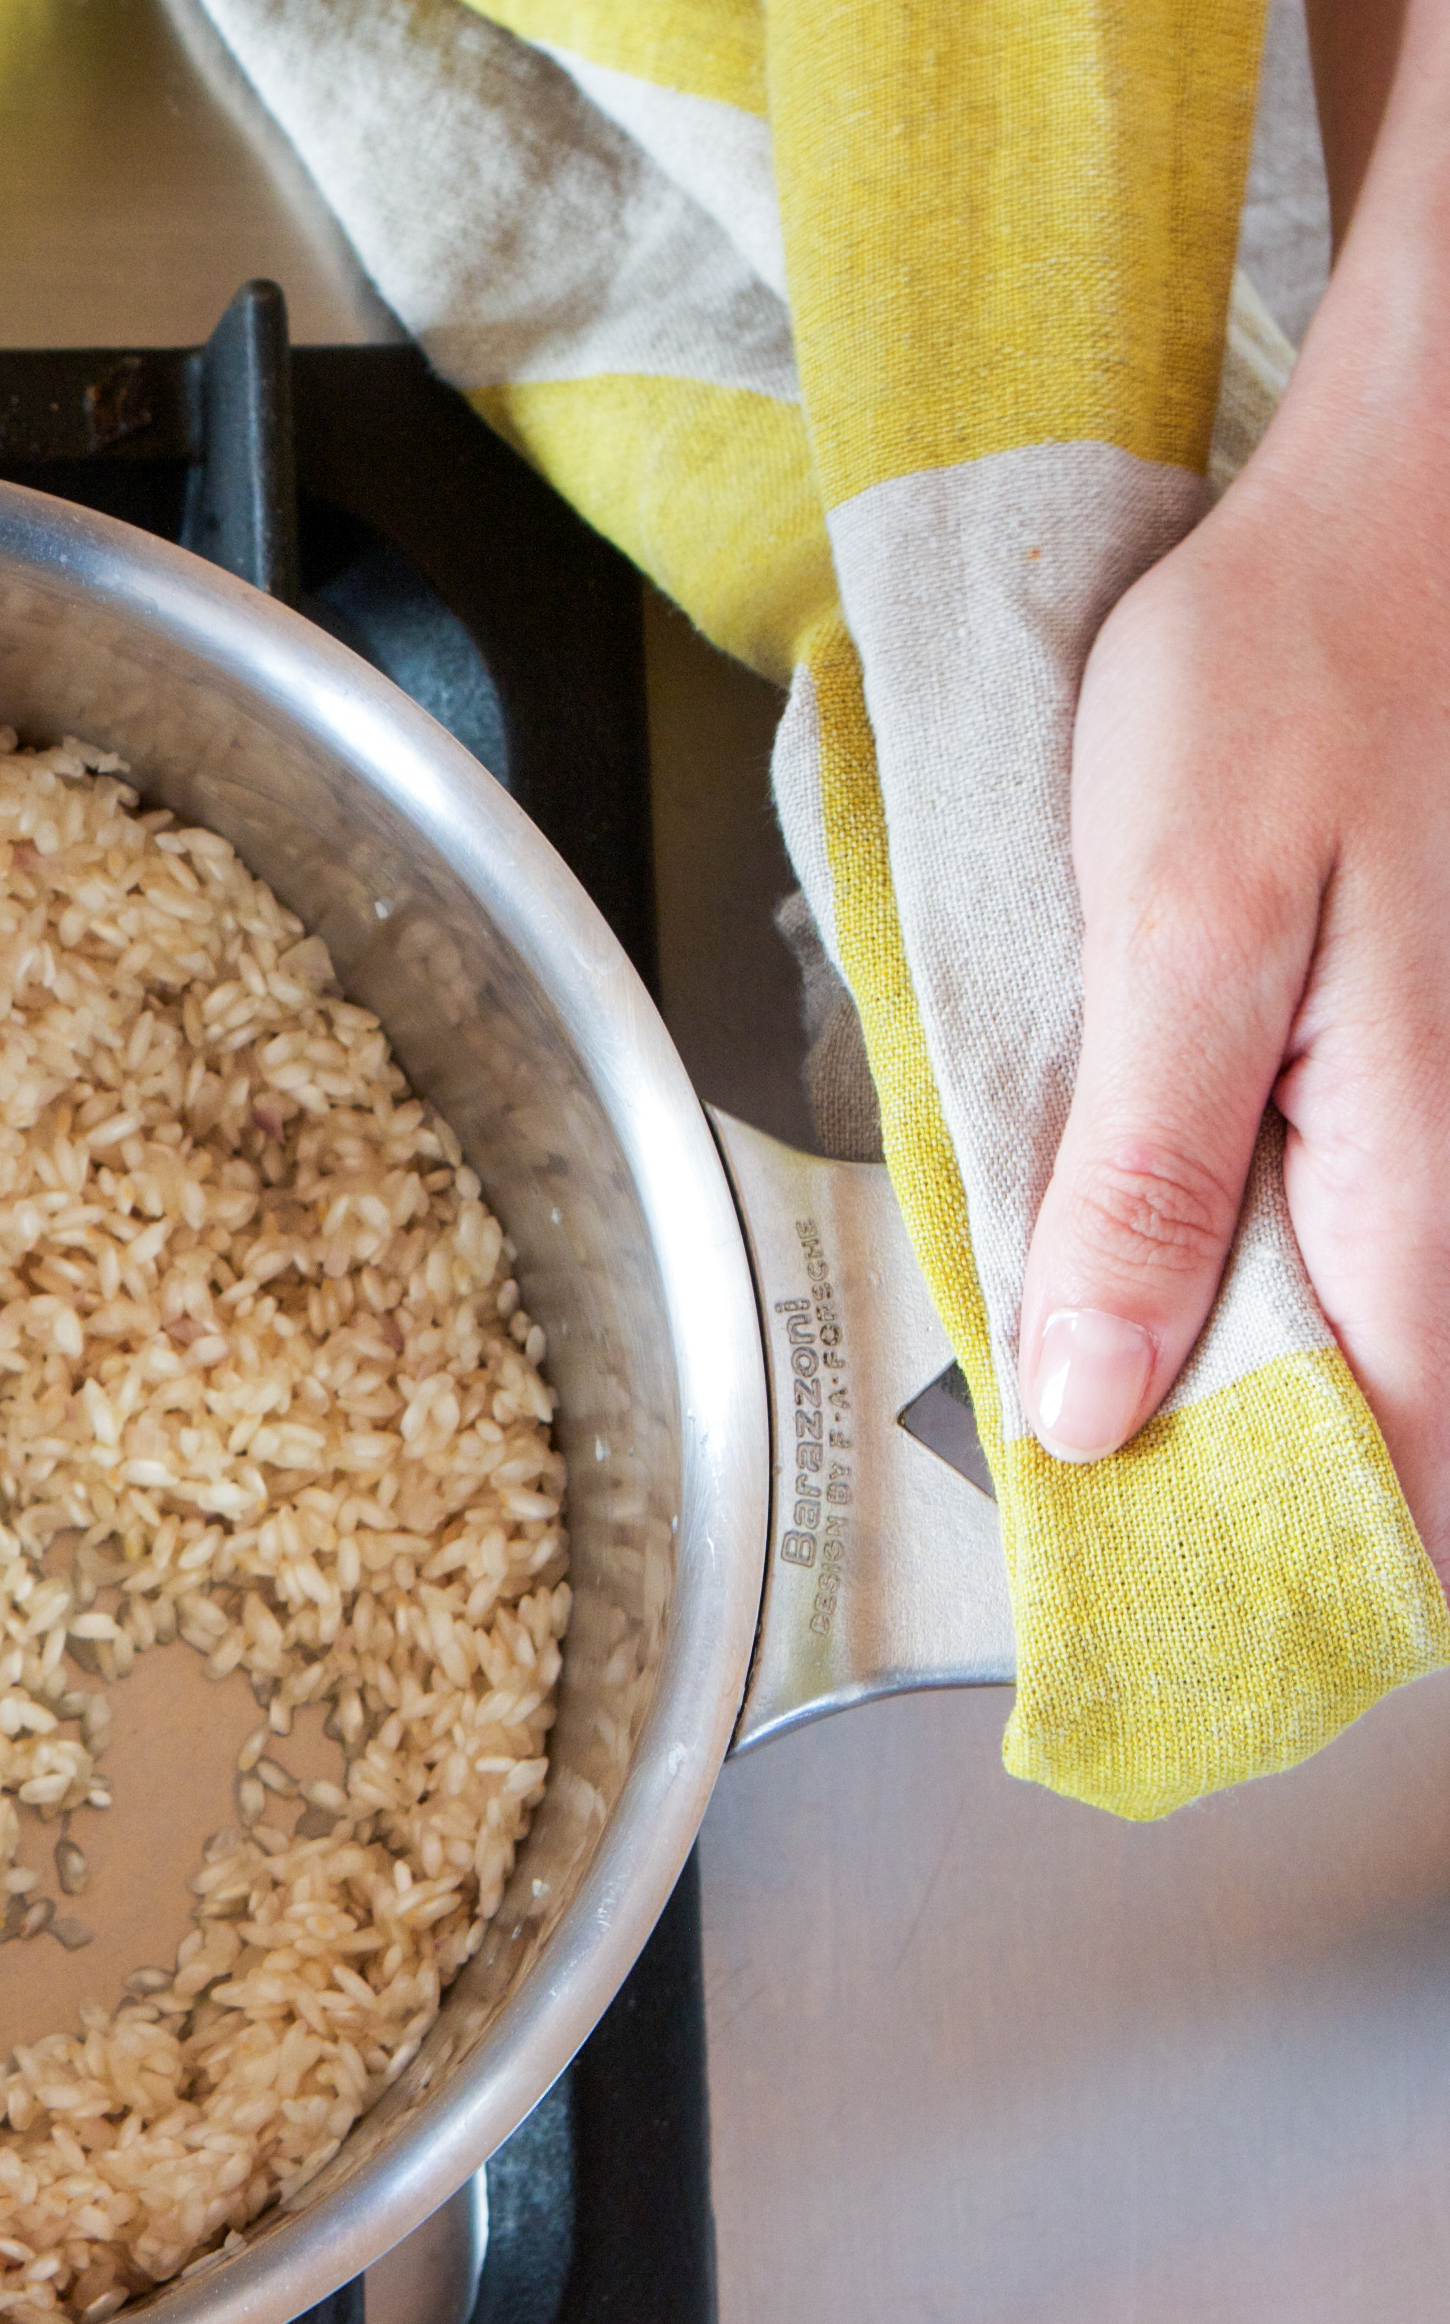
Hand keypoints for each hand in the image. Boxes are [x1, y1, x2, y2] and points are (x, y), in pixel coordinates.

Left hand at [1017, 20, 1449, 1575]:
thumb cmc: (1285, 686)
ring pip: (1334, 1319)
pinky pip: (1306, 1216)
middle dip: (1230, 1489)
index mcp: (1403, 1168)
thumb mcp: (1175, 939)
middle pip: (1368, 1410)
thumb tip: (1096, 1407)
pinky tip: (1119, 1265)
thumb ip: (1141, 1180)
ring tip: (1073, 1415)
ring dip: (1209, 1382)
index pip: (1402, 1460)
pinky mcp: (1367, 1060)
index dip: (1300, 1577)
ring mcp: (1410, 1112)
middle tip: (1080, 1534)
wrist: (1382, 511)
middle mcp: (1436, 1162)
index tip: (1175, 1650)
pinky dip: (1211, 1269)